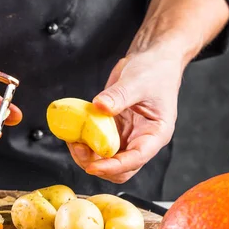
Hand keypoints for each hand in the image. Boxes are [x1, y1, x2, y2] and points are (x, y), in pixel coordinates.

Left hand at [67, 49, 183, 182]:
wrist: (151, 60)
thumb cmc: (155, 71)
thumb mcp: (137, 82)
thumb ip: (119, 96)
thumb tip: (100, 106)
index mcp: (155, 134)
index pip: (136, 159)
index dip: (113, 167)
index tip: (93, 167)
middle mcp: (141, 140)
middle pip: (120, 169)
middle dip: (97, 164)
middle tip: (78, 148)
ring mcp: (126, 137)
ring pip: (106, 160)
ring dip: (87, 156)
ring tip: (73, 141)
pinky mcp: (112, 130)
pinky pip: (97, 145)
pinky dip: (84, 143)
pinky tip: (74, 134)